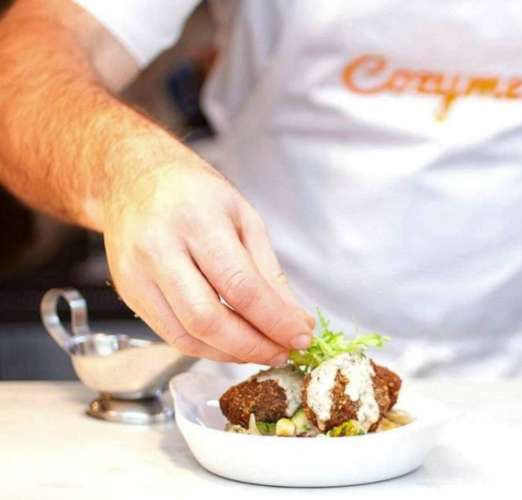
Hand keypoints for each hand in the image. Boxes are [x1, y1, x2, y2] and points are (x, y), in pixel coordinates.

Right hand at [101, 160, 314, 363]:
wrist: (133, 179)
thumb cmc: (193, 193)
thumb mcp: (244, 218)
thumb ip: (268, 273)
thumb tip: (294, 321)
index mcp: (196, 222)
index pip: (240, 287)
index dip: (274, 320)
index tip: (300, 336)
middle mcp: (159, 250)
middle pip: (209, 319)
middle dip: (253, 346)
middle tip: (283, 352)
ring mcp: (137, 275)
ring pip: (186, 337)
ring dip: (231, 354)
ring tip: (262, 350)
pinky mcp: (128, 293)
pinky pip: (171, 335)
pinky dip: (207, 347)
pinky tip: (232, 343)